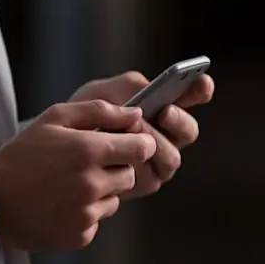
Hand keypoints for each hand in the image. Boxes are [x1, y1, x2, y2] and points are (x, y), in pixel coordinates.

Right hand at [0, 100, 156, 250]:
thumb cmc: (21, 154)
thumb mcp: (54, 118)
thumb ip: (99, 111)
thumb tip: (136, 113)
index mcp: (88, 150)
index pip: (142, 148)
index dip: (137, 143)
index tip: (125, 143)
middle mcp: (92, 184)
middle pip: (130, 175)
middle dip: (116, 167)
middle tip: (86, 164)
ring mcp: (86, 213)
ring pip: (115, 199)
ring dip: (100, 191)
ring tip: (67, 185)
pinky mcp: (80, 236)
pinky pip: (97, 221)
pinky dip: (84, 213)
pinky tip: (59, 204)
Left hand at [69, 71, 214, 198]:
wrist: (62, 148)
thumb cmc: (85, 115)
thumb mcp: (101, 93)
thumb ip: (126, 87)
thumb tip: (147, 90)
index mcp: (163, 106)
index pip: (191, 96)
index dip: (200, 89)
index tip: (202, 80)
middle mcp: (168, 135)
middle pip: (188, 131)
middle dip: (179, 121)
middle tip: (164, 111)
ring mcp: (159, 161)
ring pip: (171, 157)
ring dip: (154, 142)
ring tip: (133, 131)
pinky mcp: (145, 183)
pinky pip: (150, 177)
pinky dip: (136, 165)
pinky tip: (120, 157)